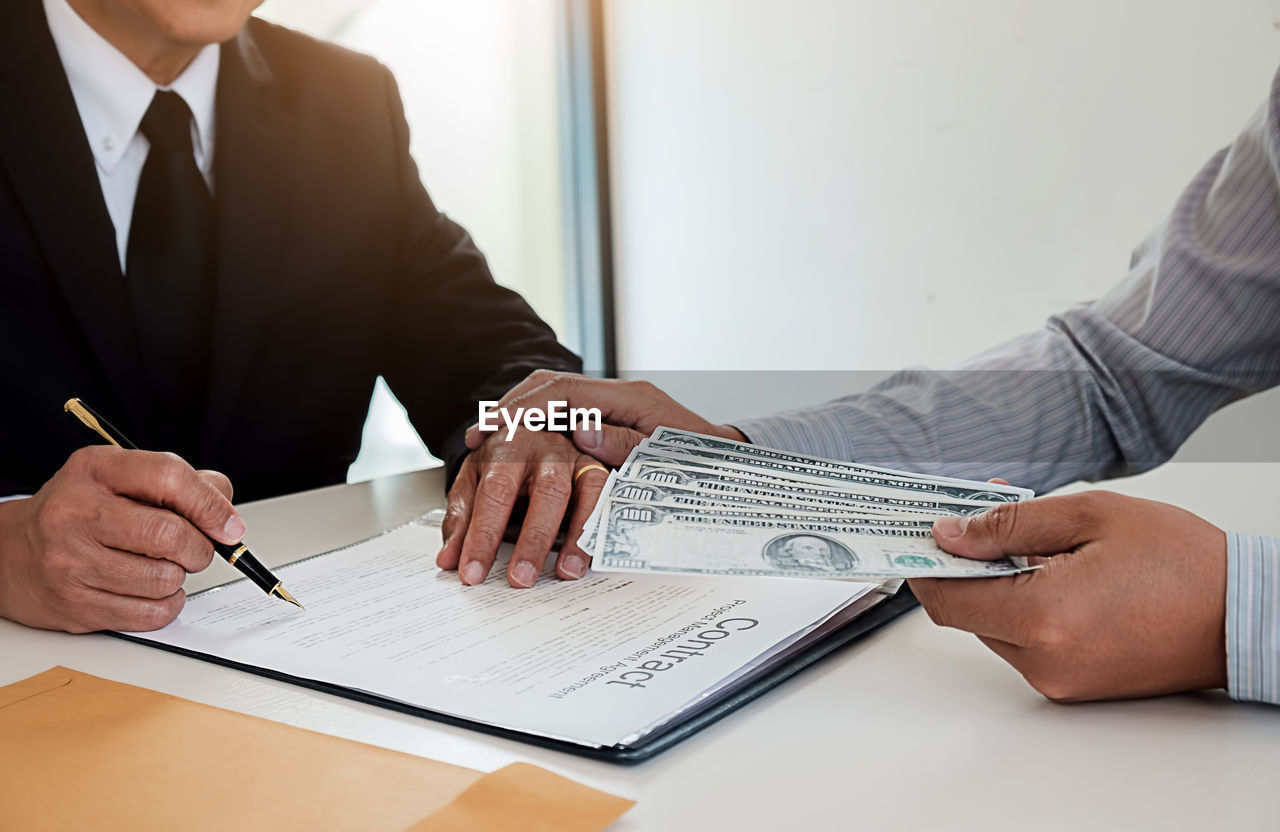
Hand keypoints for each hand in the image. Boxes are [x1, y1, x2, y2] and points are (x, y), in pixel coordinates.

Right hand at [0, 446, 245, 632]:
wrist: (10, 553)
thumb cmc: (77, 511)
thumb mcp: (120, 477)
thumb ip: (178, 484)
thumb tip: (225, 509)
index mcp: (96, 470)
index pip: (169, 477)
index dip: (211, 504)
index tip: (228, 524)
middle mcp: (77, 513)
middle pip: (170, 534)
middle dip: (199, 548)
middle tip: (194, 549)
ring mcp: (71, 562)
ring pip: (165, 579)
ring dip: (178, 577)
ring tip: (160, 566)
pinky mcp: (75, 605)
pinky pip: (150, 613)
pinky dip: (166, 604)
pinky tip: (150, 590)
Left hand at [437, 429, 606, 586]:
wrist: (524, 437)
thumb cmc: (498, 465)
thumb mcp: (471, 486)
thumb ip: (461, 523)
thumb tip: (448, 560)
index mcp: (507, 446)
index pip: (494, 494)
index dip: (483, 537)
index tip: (472, 572)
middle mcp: (546, 447)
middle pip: (546, 492)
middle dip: (533, 541)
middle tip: (521, 579)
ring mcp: (576, 457)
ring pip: (585, 492)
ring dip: (576, 537)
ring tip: (565, 572)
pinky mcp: (598, 469)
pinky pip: (607, 497)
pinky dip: (600, 527)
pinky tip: (590, 555)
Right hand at [462, 370, 744, 466]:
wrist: (735, 467)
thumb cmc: (705, 468)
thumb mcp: (665, 461)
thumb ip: (622, 444)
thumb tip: (580, 431)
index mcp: (634, 399)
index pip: (566, 392)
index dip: (525, 408)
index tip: (494, 426)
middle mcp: (622, 394)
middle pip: (554, 385)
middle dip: (513, 406)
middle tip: (480, 431)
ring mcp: (618, 404)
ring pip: (557, 396)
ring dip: (522, 414)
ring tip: (488, 436)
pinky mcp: (614, 419)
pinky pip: (568, 412)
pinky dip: (539, 424)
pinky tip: (518, 444)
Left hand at [908, 491, 1227, 701]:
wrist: (1249, 615)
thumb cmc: (1185, 563)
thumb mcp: (1090, 516)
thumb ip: (1008, 524)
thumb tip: (951, 533)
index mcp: (1043, 619)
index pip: (945, 599)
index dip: (925, 563)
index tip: (920, 533)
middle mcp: (1045, 661)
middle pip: (967, 613)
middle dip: (968, 562)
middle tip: (984, 516)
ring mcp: (1061, 680)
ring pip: (996, 626)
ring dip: (999, 583)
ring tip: (1036, 541)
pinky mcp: (1077, 686)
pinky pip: (1028, 642)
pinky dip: (1027, 606)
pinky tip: (1055, 572)